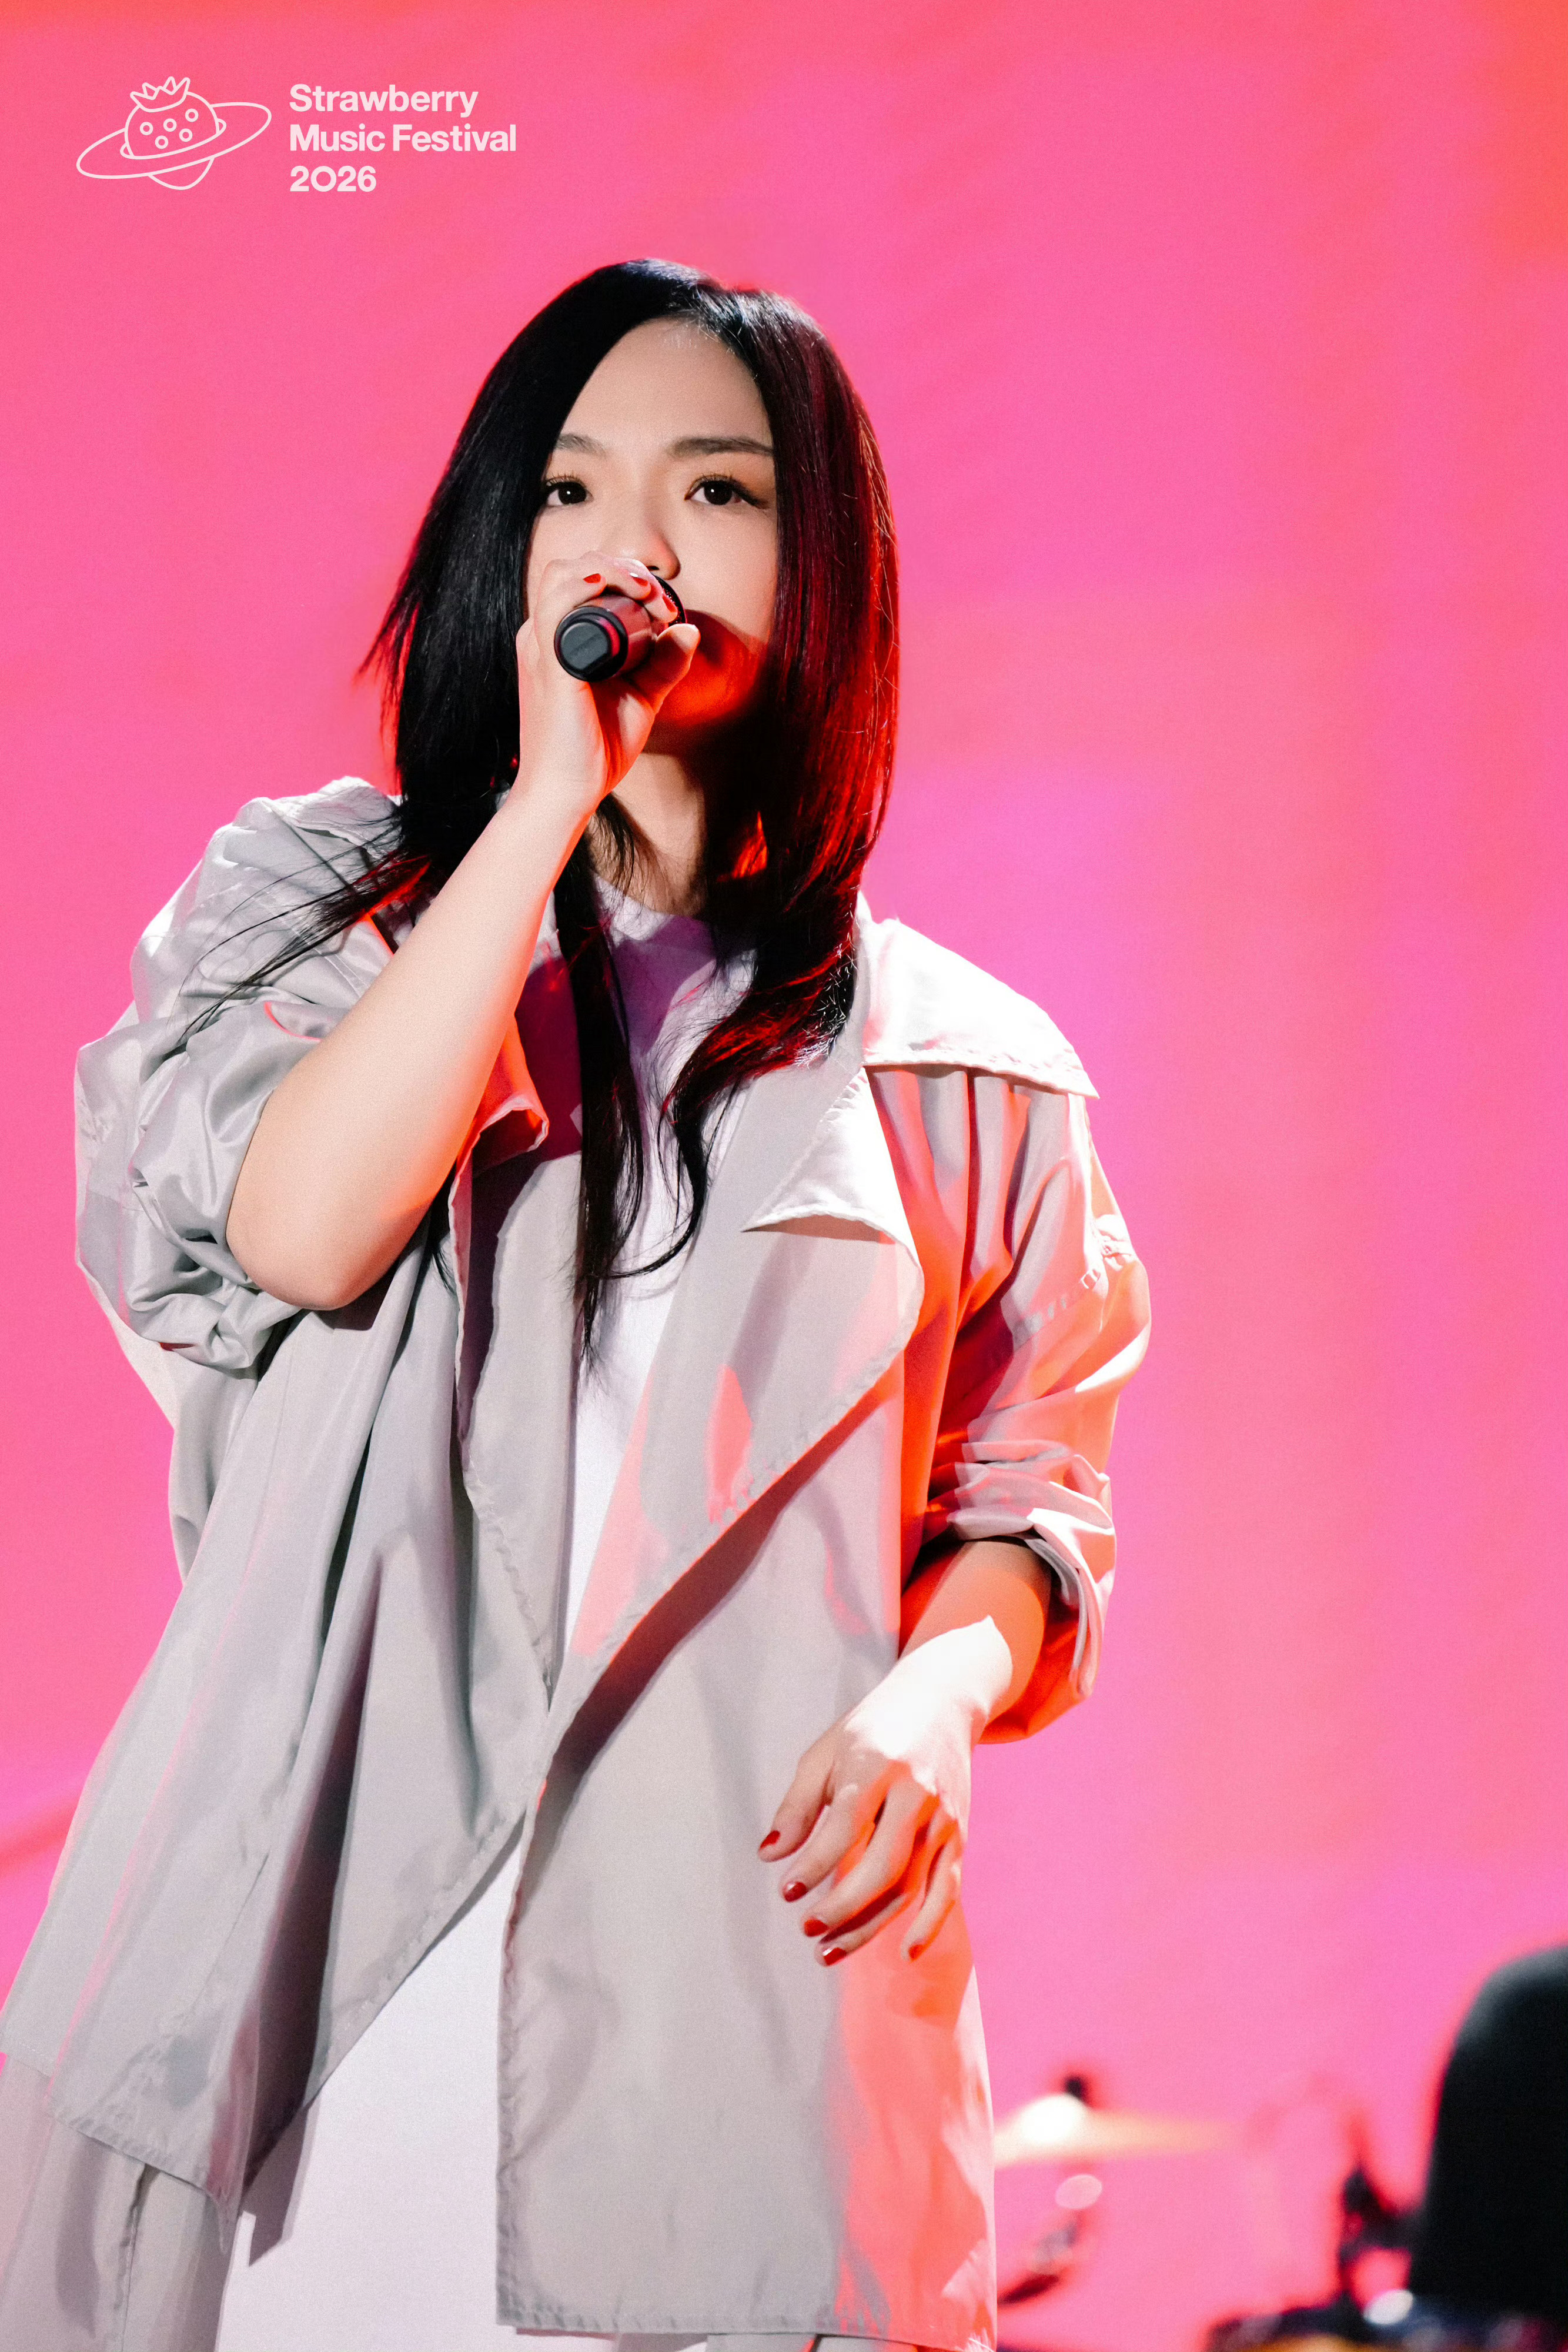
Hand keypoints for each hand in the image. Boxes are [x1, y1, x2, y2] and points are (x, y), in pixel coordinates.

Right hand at [513, 552, 698, 825]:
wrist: (565, 795)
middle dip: (621, 566)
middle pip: (572, 567)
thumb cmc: (593, 751)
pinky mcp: (549, 669)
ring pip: (563, 576)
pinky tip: (604, 583)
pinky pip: (554, 610)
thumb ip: (663, 665)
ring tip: (645, 590)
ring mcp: (541, 649)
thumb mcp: (640, 698)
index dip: (626, 575)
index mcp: (560, 640)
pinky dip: (579, 587)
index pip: (583, 579)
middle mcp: (543, 637)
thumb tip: (689, 629)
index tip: (664, 605)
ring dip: (609, 570)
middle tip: (657, 595)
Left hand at [759, 1621, 1013, 1964]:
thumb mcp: (826, 1752)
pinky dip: (930, 1924)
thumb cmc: (871, 1729)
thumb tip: (768, 1856)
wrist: (942, 1702)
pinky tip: (905, 1953)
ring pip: (909, 1885)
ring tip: (828, 1951)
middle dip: (841, 1905)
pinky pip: (947, 1888)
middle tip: (806, 1929)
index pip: (844, 1827)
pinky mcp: (959, 1835)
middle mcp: (916, 1793)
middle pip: (882, 1865)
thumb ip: (797, 1805)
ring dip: (870, 1925)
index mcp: (877, 1765)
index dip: (813, 1865)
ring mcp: (942, 1817)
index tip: (786, 1891)